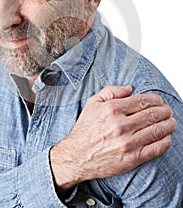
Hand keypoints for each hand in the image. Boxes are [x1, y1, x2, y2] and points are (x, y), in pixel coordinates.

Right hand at [50, 85, 176, 191]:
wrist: (76, 156)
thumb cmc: (85, 129)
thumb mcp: (92, 103)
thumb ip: (110, 91)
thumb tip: (129, 88)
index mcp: (112, 109)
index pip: (143, 101)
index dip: (156, 100)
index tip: (159, 101)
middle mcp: (120, 125)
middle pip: (153, 114)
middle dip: (165, 111)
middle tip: (168, 111)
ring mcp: (127, 143)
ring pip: (157, 130)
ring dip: (169, 124)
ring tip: (171, 122)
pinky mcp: (131, 159)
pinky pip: (155, 149)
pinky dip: (165, 141)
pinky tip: (167, 137)